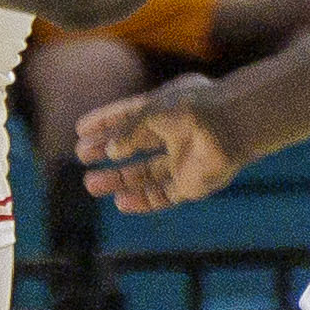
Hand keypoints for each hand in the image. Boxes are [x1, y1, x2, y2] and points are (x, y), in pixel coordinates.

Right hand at [76, 75, 239, 212]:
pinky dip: (141, 200)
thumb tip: (110, 150)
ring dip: (118, 179)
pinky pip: (162, 195)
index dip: (104, 121)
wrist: (228, 126)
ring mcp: (182, 160)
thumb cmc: (190, 108)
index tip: (80, 129)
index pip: (128, 115)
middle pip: (133, 146)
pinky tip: (120, 202)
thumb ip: (128, 131)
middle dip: (106, 151)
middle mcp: (172, 134)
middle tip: (80, 156)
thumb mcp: (149, 112)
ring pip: (144, 173)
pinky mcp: (191, 185)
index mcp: (164, 107)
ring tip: (90, 184)